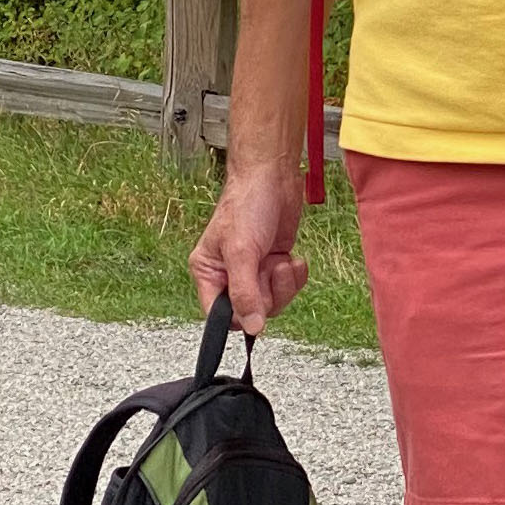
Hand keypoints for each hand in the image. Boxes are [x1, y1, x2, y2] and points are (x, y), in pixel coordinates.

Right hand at [190, 157, 308, 335]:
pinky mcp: (273, 264)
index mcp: (209, 272)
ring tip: (282, 261)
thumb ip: (245, 292)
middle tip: (272, 270)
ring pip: (272, 302)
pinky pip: (287, 287)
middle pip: (251, 311)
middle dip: (269, 294)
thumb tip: (251, 327)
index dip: (240, 316)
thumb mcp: (242, 252)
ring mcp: (253, 270)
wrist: (273, 176)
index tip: (257, 310)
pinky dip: (295, 276)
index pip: (219, 314)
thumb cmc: (247, 204)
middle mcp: (229, 275)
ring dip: (284, 285)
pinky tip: (293, 258)